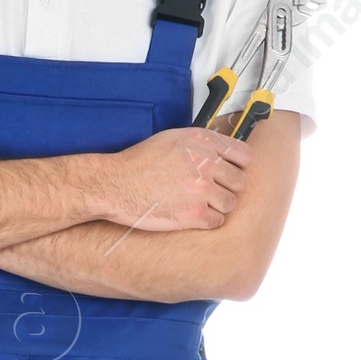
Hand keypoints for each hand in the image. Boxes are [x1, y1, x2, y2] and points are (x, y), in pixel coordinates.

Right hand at [91, 125, 250, 232]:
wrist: (116, 185)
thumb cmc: (139, 163)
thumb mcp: (173, 139)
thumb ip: (201, 144)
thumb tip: (222, 153)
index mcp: (203, 142)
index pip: (244, 155)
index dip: (238, 166)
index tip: (230, 172)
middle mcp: (206, 164)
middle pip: (239, 181)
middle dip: (227, 187)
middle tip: (210, 191)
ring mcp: (201, 190)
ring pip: (230, 203)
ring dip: (218, 205)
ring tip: (200, 204)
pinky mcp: (193, 214)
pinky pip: (217, 221)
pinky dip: (207, 221)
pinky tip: (192, 215)